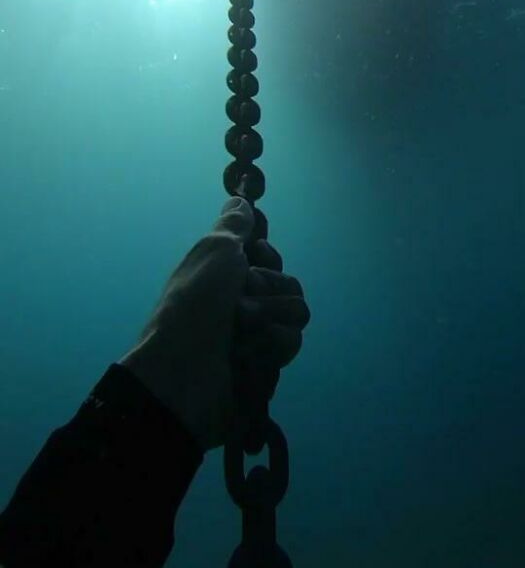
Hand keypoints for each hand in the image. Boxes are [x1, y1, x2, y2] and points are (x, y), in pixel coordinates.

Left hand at [119, 197, 309, 450]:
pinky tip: (245, 356)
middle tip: (239, 303)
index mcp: (227, 272)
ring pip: (296, 313)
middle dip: (269, 290)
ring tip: (240, 333)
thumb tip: (240, 197)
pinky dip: (269, 346)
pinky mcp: (265, 363)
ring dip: (268, 319)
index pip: (271, 255)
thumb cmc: (194, 304)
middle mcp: (244, 299)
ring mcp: (256, 333)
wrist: (184, 370)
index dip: (265, 256)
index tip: (250, 257)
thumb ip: (234, 224)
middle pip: (290, 283)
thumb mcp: (213, 251)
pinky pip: (290, 342)